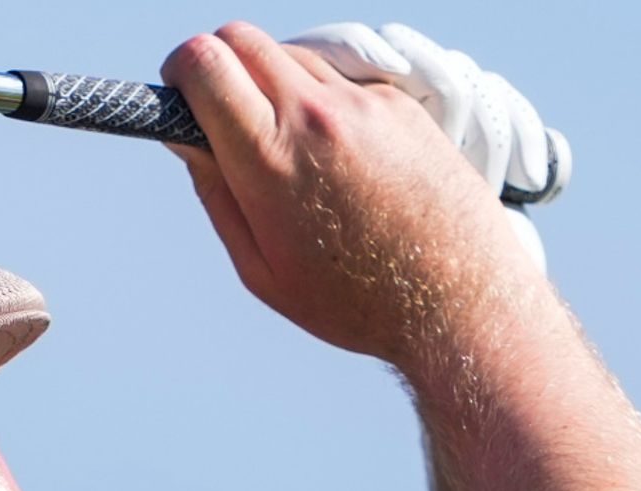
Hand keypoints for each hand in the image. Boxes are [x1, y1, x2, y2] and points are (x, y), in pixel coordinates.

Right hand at [161, 22, 540, 365]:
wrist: (459, 302)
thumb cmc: (356, 300)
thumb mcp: (261, 269)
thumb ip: (216, 194)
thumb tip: (186, 139)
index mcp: (270, 159)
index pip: (203, 61)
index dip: (180, 71)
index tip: (183, 95)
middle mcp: (316, 115)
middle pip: (241, 38)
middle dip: (218, 65)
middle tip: (223, 113)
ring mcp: (364, 103)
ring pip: (292, 54)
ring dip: (273, 82)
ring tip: (288, 146)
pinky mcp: (400, 103)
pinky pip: (341, 79)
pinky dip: (324, 101)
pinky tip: (339, 157)